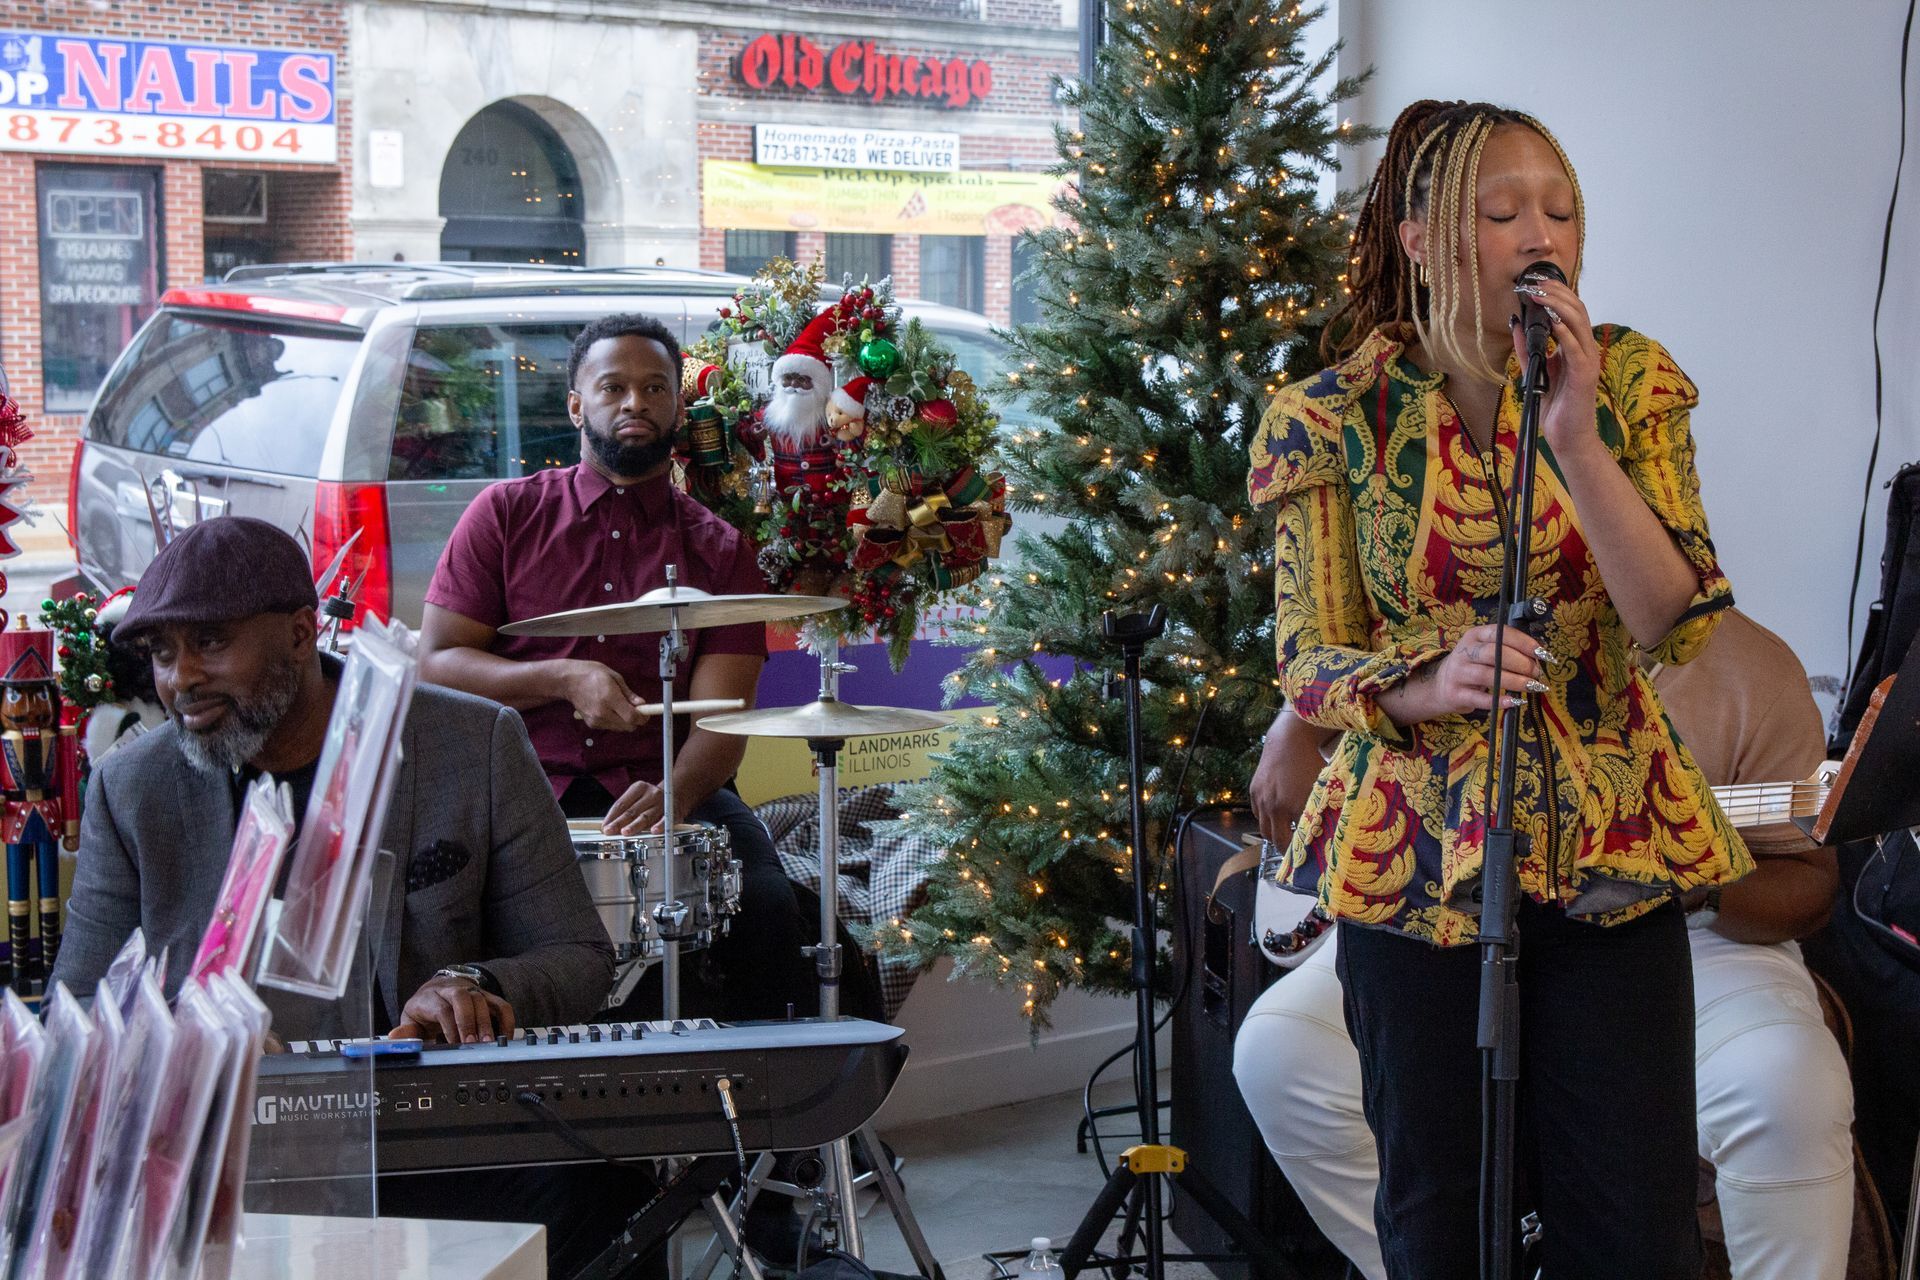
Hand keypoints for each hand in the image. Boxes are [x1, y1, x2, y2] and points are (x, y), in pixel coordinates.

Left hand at [389, 974, 515, 1044]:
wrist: (438, 989)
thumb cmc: (425, 1010)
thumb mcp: (411, 1020)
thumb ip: (406, 1031)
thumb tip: (394, 1038)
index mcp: (430, 997)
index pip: (441, 1008)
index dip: (449, 1026)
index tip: (454, 1044)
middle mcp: (451, 990)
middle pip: (462, 997)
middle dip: (469, 1020)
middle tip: (473, 1042)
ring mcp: (470, 991)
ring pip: (481, 999)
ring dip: (486, 1022)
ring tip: (488, 1043)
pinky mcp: (485, 996)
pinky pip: (500, 1004)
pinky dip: (506, 1020)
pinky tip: (505, 1036)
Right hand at [564, 662, 652, 731]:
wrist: (568, 681)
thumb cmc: (592, 674)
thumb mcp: (614, 677)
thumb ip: (629, 693)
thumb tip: (641, 704)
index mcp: (609, 698)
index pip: (632, 717)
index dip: (643, 717)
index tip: (646, 713)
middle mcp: (602, 712)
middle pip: (628, 726)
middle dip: (636, 720)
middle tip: (635, 709)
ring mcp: (596, 720)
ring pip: (620, 728)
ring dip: (625, 721)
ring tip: (620, 706)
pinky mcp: (591, 724)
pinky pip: (611, 727)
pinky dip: (615, 721)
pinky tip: (610, 709)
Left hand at [605, 779, 671, 834]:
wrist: (676, 793)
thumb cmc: (651, 800)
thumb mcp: (638, 798)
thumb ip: (624, 810)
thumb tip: (608, 825)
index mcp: (639, 788)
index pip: (621, 803)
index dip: (611, 816)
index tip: (604, 826)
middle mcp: (651, 794)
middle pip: (632, 810)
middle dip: (619, 822)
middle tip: (610, 831)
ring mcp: (662, 803)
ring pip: (646, 816)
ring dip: (635, 825)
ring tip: (625, 832)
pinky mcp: (673, 812)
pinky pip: (666, 820)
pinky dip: (660, 825)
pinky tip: (654, 831)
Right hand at [1251, 711, 1335, 846]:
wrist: (1289, 740)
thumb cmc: (1311, 762)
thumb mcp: (1324, 787)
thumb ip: (1326, 809)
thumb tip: (1334, 830)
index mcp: (1294, 806)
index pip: (1298, 839)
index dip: (1304, 850)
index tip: (1310, 858)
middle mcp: (1274, 806)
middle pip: (1277, 840)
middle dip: (1286, 849)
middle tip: (1296, 854)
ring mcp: (1261, 800)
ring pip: (1264, 830)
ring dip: (1275, 835)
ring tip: (1286, 835)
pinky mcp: (1254, 792)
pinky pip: (1258, 815)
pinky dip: (1267, 819)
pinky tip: (1278, 816)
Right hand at [1390, 623, 1547, 721]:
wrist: (1441, 685)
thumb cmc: (1472, 666)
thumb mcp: (1485, 650)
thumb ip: (1508, 649)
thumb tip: (1539, 656)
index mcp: (1474, 636)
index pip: (1500, 633)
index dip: (1523, 642)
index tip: (1541, 653)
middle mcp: (1464, 652)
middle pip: (1494, 653)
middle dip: (1520, 663)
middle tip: (1536, 673)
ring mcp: (1458, 673)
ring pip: (1488, 675)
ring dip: (1514, 681)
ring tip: (1532, 686)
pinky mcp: (1456, 694)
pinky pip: (1480, 699)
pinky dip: (1500, 701)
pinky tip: (1515, 702)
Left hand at [1510, 274, 1601, 459]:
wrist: (1567, 436)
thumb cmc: (1555, 406)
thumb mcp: (1536, 371)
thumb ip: (1527, 348)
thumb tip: (1516, 323)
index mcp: (1576, 346)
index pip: (1571, 310)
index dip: (1555, 293)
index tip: (1533, 283)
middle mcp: (1585, 349)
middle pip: (1577, 310)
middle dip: (1555, 293)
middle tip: (1533, 283)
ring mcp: (1588, 361)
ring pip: (1579, 323)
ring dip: (1558, 306)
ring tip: (1540, 295)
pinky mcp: (1585, 376)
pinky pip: (1576, 349)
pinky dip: (1565, 334)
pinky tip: (1553, 323)